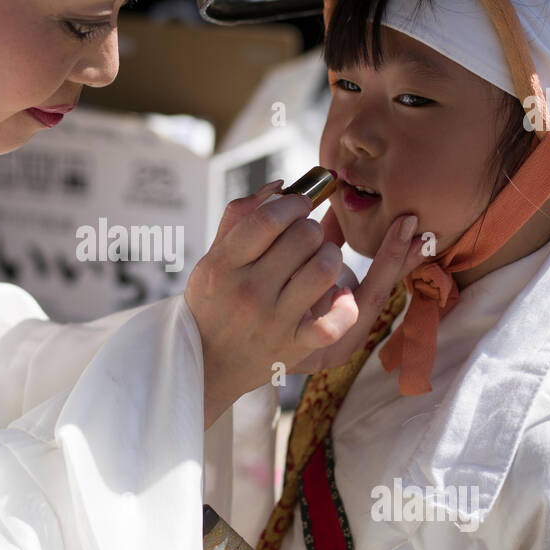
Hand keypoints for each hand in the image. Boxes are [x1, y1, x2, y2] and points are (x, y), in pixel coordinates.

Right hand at [185, 180, 422, 428]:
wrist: (205, 363)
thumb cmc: (212, 302)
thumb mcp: (213, 257)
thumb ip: (241, 216)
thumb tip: (282, 186)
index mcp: (223, 265)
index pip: (269, 218)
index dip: (294, 203)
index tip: (300, 205)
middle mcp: (248, 292)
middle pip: (303, 237)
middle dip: (312, 228)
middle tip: (308, 237)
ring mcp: (273, 322)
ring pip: (324, 268)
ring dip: (331, 257)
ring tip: (322, 261)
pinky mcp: (294, 347)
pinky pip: (334, 323)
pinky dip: (345, 305)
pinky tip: (339, 295)